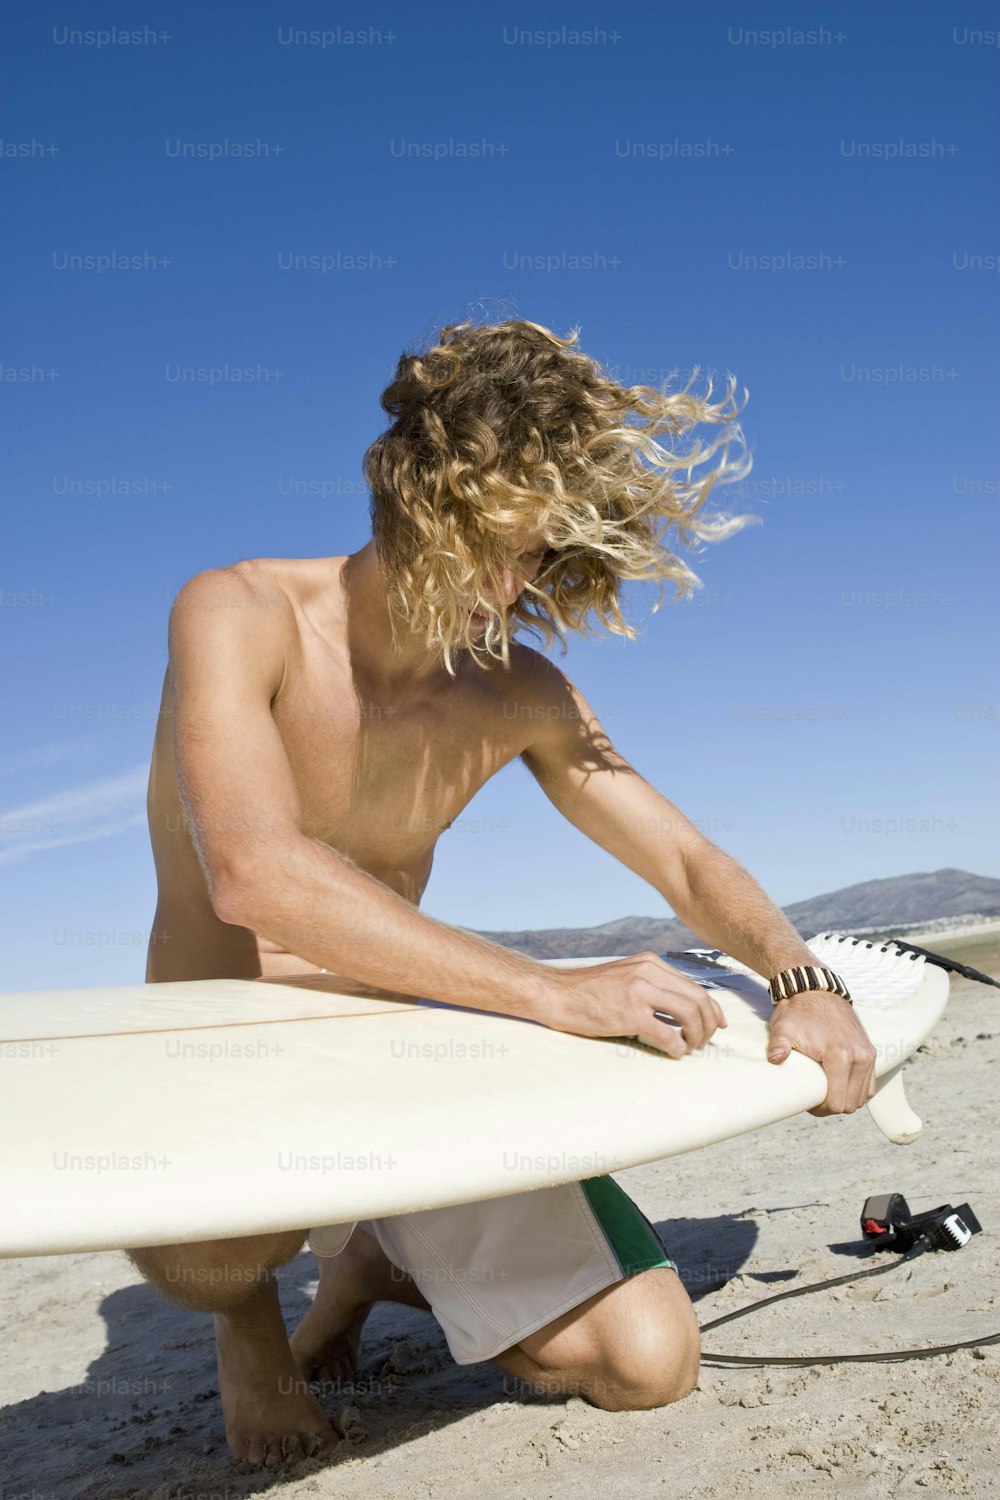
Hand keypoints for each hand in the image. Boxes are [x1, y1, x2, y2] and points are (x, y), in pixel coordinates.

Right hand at [544, 951, 727, 1055]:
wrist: (556, 993)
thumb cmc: (588, 990)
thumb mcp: (625, 976)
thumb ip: (650, 984)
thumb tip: (679, 1008)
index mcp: (650, 962)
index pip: (694, 985)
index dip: (713, 1008)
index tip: (718, 1023)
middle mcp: (648, 972)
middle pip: (698, 998)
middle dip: (708, 1024)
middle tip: (704, 1042)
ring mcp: (638, 991)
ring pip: (689, 1014)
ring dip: (697, 1036)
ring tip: (690, 1048)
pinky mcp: (628, 1013)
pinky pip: (667, 1033)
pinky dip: (677, 1047)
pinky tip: (674, 1053)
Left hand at [767, 992, 877, 1114]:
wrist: (816, 991)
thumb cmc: (798, 1012)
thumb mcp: (784, 1028)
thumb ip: (778, 1045)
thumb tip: (775, 1058)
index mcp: (840, 1056)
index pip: (838, 1103)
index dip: (821, 1109)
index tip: (808, 1102)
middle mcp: (859, 1057)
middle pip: (851, 1103)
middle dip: (833, 1106)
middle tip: (815, 1097)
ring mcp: (868, 1054)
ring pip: (862, 1095)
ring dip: (846, 1098)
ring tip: (827, 1090)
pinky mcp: (870, 1050)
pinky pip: (869, 1082)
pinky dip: (857, 1088)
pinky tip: (840, 1084)